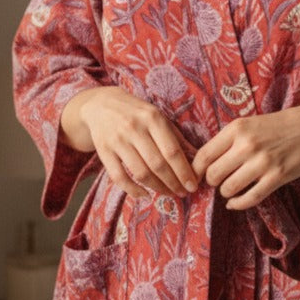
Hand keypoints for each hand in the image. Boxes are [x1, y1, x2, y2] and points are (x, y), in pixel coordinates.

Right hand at [60, 86, 198, 200]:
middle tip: (182, 193)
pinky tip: (145, 195)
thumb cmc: (136, 113)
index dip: (184, 172)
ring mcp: (117, 140)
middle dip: (173, 183)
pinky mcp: (103, 150)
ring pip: (140, 172)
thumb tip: (198, 158)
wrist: (101, 104)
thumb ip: (177, 137)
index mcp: (152, 118)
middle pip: (158, 164)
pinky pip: (119, 177)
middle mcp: (134, 128)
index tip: (193, 186)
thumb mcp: (158, 117)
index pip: (172, 151)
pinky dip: (133, 190)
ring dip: (157, 188)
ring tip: (168, 193)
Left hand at [192, 104, 299, 210]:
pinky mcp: (277, 177)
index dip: (195, 171)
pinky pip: (250, 198)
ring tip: (231, 188)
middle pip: (213, 175)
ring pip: (228, 188)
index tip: (197, 177)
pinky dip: (238, 204)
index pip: (203, 156)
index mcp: (236, 129)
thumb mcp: (249, 124)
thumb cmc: (277, 127)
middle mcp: (247, 145)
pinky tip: (234, 203)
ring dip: (226, 193)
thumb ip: (227, 140)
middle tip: (219, 181)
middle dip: (212, 182)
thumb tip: (202, 164)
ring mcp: (262, 162)